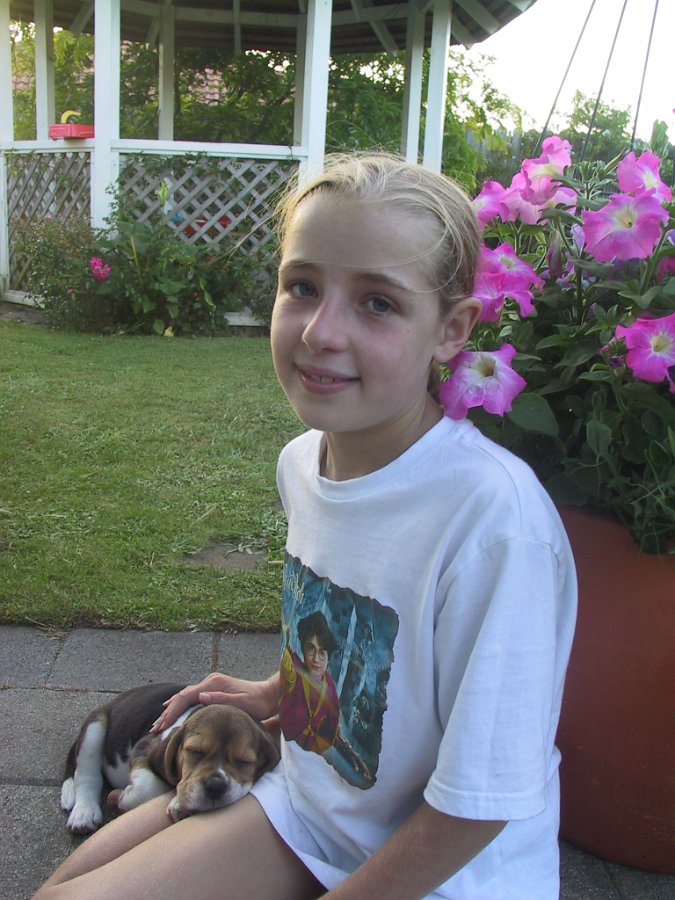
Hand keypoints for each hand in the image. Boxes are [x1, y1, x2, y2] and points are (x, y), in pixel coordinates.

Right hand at [150, 671, 278, 732]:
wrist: (267, 695)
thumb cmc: (257, 703)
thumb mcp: (241, 703)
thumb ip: (221, 699)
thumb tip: (200, 697)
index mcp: (213, 684)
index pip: (186, 697)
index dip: (172, 711)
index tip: (162, 725)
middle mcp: (209, 681)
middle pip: (182, 696)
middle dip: (167, 712)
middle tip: (155, 728)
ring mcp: (210, 684)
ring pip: (184, 696)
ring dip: (171, 709)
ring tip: (159, 723)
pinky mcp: (212, 689)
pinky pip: (190, 697)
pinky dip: (179, 705)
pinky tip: (170, 709)